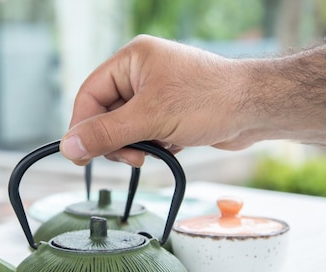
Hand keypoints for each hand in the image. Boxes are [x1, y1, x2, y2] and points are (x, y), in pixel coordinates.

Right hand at [60, 35, 255, 166]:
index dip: (82, 127)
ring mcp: (156, 93)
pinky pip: (144, 133)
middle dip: (116, 140)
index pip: (89, 94)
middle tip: (131, 157)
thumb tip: (69, 147)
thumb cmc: (211, 99)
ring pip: (124, 128)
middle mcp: (141, 73)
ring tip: (155, 150)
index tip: (79, 156)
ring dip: (135, 146)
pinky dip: (152, 146)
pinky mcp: (169, 111)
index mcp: (132, 60)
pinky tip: (172, 146)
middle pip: (105, 114)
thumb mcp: (150, 119)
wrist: (256, 109)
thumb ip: (106, 134)